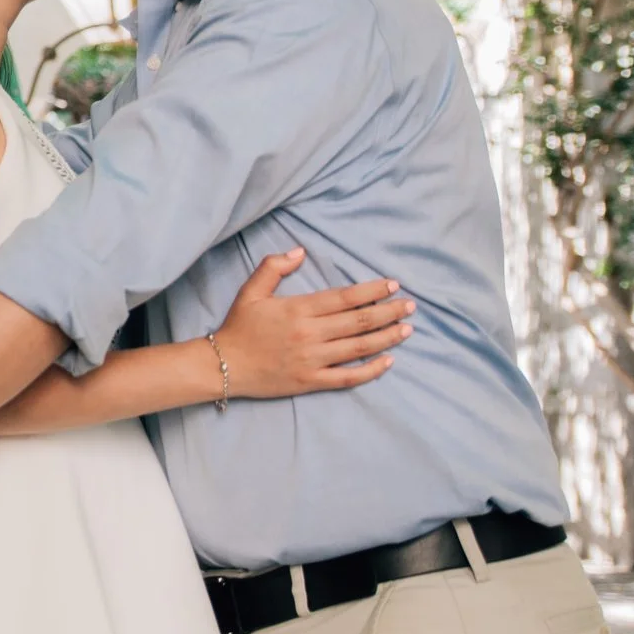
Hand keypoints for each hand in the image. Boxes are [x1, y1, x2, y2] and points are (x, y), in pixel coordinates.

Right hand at [215, 248, 413, 399]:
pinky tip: (388, 361)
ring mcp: (313, 360)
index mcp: (298, 310)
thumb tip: (300, 252)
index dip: (372, 291)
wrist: (223, 366)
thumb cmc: (239, 327)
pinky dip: (371, 370)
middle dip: (389, 312)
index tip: (393, 285)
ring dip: (387, 337)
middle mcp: (310, 334)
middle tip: (410, 305)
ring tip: (407, 329)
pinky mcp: (312, 381)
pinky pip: (348, 377)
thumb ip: (273, 267)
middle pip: (359, 321)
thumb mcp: (250, 291)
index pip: (344, 298)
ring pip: (359, 347)